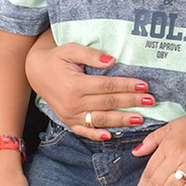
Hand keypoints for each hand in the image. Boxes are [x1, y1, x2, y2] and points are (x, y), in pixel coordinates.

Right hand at [25, 37, 152, 138]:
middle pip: (108, 104)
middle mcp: (73, 103)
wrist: (35, 72)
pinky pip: (84, 131)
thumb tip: (111, 61)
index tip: (144, 85)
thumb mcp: (70, 49)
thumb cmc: (56, 58)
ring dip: (121, 120)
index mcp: (75, 85)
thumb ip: (90, 54)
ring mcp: (70, 115)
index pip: (107, 86)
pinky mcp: (68, 121)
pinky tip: (111, 136)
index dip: (127, 86)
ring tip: (140, 118)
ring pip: (100, 120)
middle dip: (131, 102)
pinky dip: (97, 135)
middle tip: (150, 101)